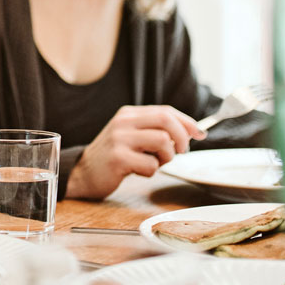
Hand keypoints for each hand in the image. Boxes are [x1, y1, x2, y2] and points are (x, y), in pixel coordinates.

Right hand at [66, 105, 205, 198]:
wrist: (84, 173)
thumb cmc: (115, 156)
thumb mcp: (131, 136)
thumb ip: (155, 130)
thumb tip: (191, 132)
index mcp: (128, 114)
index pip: (165, 111)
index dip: (187, 122)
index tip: (200, 133)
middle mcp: (123, 122)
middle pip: (165, 120)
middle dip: (182, 136)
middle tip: (182, 151)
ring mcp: (119, 139)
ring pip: (162, 141)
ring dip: (166, 157)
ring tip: (155, 163)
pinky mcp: (118, 158)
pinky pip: (151, 164)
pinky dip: (151, 171)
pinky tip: (138, 171)